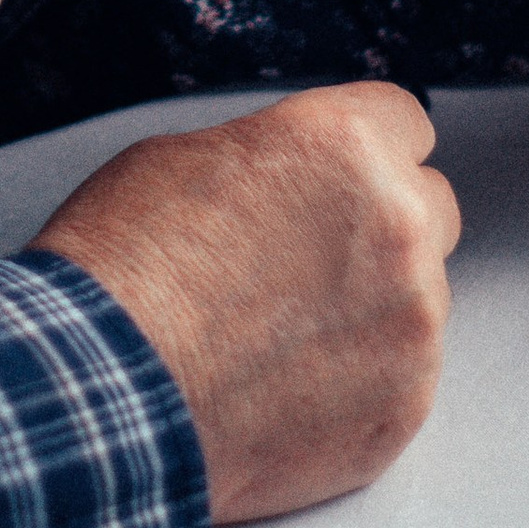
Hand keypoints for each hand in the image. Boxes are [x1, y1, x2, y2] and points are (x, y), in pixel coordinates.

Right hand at [33, 85, 458, 522]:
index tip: (341, 174)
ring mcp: (410, 326)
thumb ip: (272, 159)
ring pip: (418, 299)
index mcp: (345, 147)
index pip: (406, 120)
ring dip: (371, 308)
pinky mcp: (403, 408)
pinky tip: (284, 388)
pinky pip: (402, 377)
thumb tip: (293, 178)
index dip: (364, 146)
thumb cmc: (123, 271)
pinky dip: (357, 381)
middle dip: (383, 225)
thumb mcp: (181, 159)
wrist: (99, 395)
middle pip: (429, 208)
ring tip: (280, 338)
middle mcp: (398, 229)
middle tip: (309, 258)